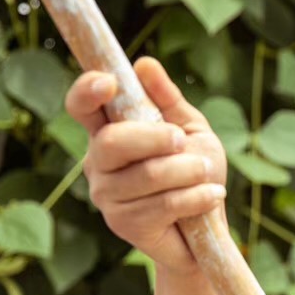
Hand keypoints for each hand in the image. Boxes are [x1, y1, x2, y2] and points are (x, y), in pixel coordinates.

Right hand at [64, 56, 228, 275]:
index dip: (87, 91)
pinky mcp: (125, 225)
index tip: (109, 81)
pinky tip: (212, 194)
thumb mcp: (189, 130)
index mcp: (108, 131)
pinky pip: (164, 204)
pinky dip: (197, 196)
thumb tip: (144, 63)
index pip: (82, 107)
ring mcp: (107, 196)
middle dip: (156, 137)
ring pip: (147, 174)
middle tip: (182, 140)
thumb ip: (168, 100)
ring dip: (188, 171)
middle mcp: (98, 163)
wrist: (207, 231)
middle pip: (113, 141)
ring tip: (207, 174)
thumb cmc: (195, 174)